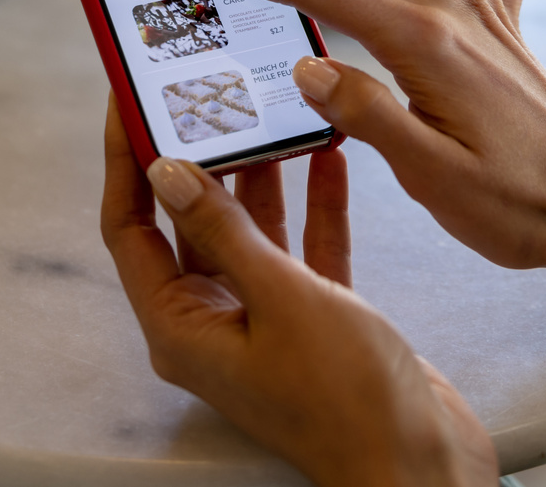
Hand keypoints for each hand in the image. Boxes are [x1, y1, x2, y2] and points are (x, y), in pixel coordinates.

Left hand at [101, 96, 495, 486]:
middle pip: (188, 223)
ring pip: (249, 232)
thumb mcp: (283, 300)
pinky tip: (328, 159)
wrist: (421, 462)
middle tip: (206, 94)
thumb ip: (227, 231)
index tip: (130, 101)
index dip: (125, 162)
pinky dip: (313, 207)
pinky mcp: (315, 320)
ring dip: (260, 176)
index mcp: (182, 328)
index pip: (130, 228)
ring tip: (268, 112)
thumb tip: (169, 172)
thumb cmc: (348, 401)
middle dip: (198, 158)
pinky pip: (303, 250)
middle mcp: (214, 323)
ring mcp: (265, 322)